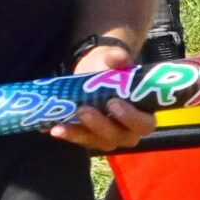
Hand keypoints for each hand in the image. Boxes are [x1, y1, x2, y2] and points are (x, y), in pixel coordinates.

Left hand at [50, 34, 156, 152]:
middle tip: (85, 110)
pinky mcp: (92, 138)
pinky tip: (54, 128)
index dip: (131, 118)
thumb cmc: (111, 70)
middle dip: (101, 125)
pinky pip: (81, 140)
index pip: (144, 124)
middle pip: (119, 136)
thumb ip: (117, 58)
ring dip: (80, 133)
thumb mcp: (113, 60)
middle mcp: (129, 131)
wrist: (95, 75)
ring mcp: (110, 137)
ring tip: (63, 123)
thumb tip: (120, 57)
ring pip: (98, 142)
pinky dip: (68, 134)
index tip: (114, 102)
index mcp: (143, 114)